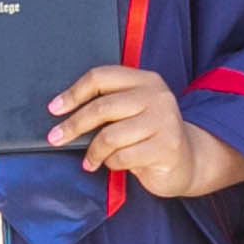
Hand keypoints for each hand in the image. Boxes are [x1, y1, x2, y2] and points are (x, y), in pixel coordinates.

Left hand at [48, 66, 243, 199]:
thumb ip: (109, 104)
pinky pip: (122, 157)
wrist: (189, 161)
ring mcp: (164, 121)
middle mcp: (157, 96)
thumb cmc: (150, 136)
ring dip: (94, 152)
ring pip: (110, 136)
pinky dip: (111, 163)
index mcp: (145, 80)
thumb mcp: (134, 111)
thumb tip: (62, 113)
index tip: (54, 109)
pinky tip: (114, 165)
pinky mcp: (167, 147)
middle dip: (73, 125)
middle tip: (56, 139)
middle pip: (102, 107)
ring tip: (91, 160)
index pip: (101, 78)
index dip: (73, 93)